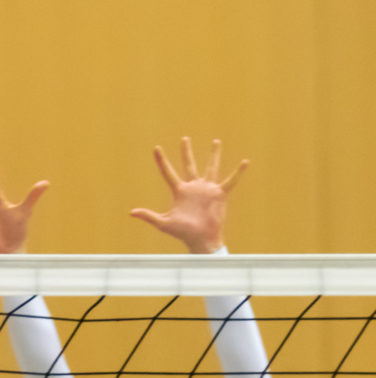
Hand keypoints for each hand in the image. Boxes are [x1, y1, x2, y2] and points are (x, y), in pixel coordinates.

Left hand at [129, 137, 247, 253]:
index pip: (168, 173)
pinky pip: (231, 180)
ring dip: (213, 155)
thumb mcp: (164, 223)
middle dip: (186, 152)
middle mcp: (193, 187)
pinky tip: (245, 162)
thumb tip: (131, 212)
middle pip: (189, 165)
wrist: (201, 239)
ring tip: (215, 141)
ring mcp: (207, 189)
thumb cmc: (183, 233)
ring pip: (211, 167)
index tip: (156, 148)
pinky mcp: (220, 194)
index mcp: (179, 192)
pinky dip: (238, 172)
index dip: (162, 161)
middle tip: (184, 139)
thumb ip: (149, 216)